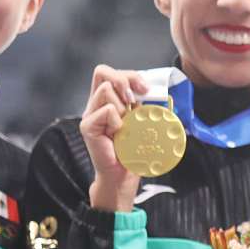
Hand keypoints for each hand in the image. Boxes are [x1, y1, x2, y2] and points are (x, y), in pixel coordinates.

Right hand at [77, 64, 149, 212]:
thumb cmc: (132, 152)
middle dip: (123, 80)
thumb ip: (145, 106)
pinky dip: (118, 120)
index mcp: (108, 100)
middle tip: (135, 99)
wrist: (122, 177)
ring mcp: (90, 114)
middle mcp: (96, 104)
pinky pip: (106, 110)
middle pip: (102, 71)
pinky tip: (118, 134)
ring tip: (125, 125)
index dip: (129, 75)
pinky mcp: (87, 126)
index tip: (146, 89)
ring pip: (105, 90)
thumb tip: (161, 94)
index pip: (111, 73)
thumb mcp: (143, 123)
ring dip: (122, 106)